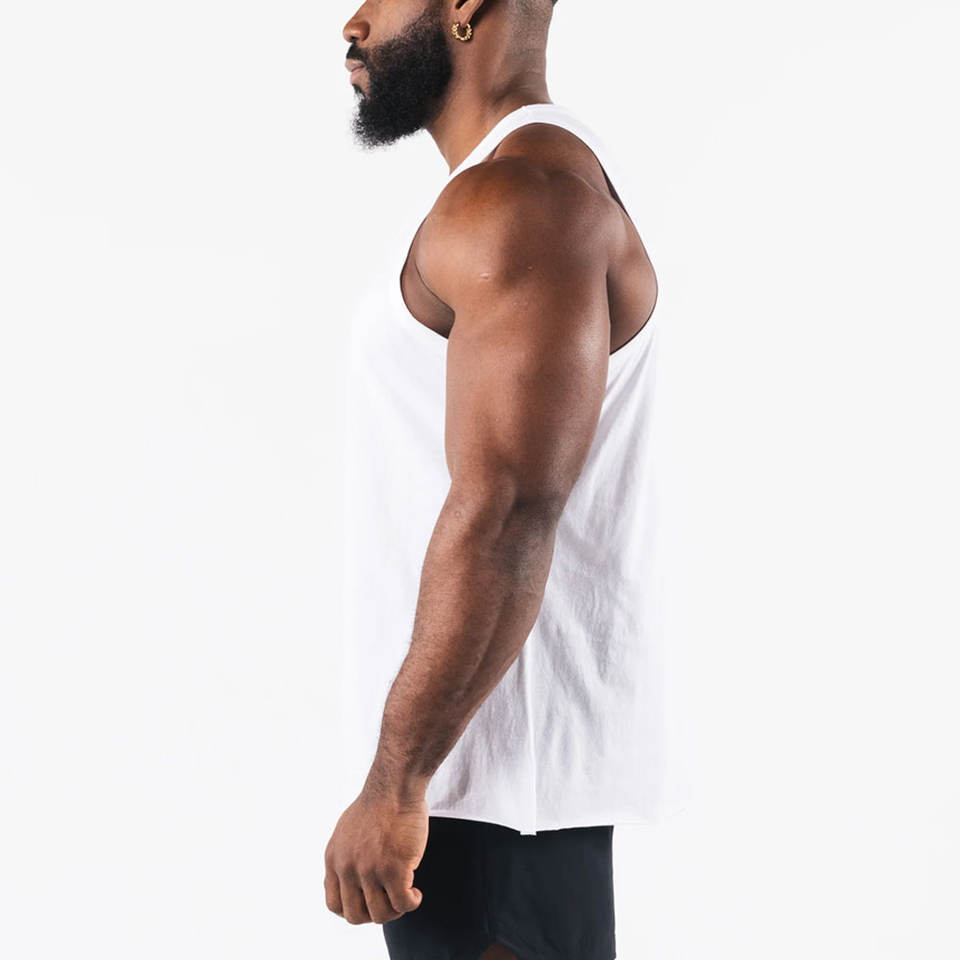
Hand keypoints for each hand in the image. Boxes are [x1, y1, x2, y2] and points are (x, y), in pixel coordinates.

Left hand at [324, 789, 427, 923]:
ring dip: (396, 910)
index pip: (334, 904)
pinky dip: (412, 903)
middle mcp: (348, 868)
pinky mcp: (394, 869)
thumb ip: (346, 857)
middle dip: (375, 913)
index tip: (370, 902)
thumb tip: (351, 879)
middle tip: (391, 900)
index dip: (354, 910)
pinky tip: (417, 892)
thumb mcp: (348, 831)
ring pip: (380, 914)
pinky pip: (403, 903)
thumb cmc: (380, 803)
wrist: (396, 785)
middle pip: (355, 916)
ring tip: (406, 894)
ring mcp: (370, 870)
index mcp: (334, 859)